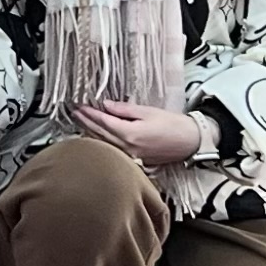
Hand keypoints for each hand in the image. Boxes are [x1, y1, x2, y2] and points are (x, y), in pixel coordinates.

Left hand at [75, 99, 204, 164]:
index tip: (79, 106)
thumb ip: (125, 109)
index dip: (90, 113)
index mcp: (130, 134)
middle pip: (100, 134)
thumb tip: (106, 105)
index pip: (103, 122)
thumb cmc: (173, 125)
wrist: (190, 142)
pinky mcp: (136, 160)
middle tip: (75, 112)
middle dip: (86, 122)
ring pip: (105, 144)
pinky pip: (114, 150)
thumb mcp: (148, 111)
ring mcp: (131, 156)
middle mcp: (128, 148)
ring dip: (92, 133)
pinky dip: (103, 142)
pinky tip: (97, 137)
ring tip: (81, 122)